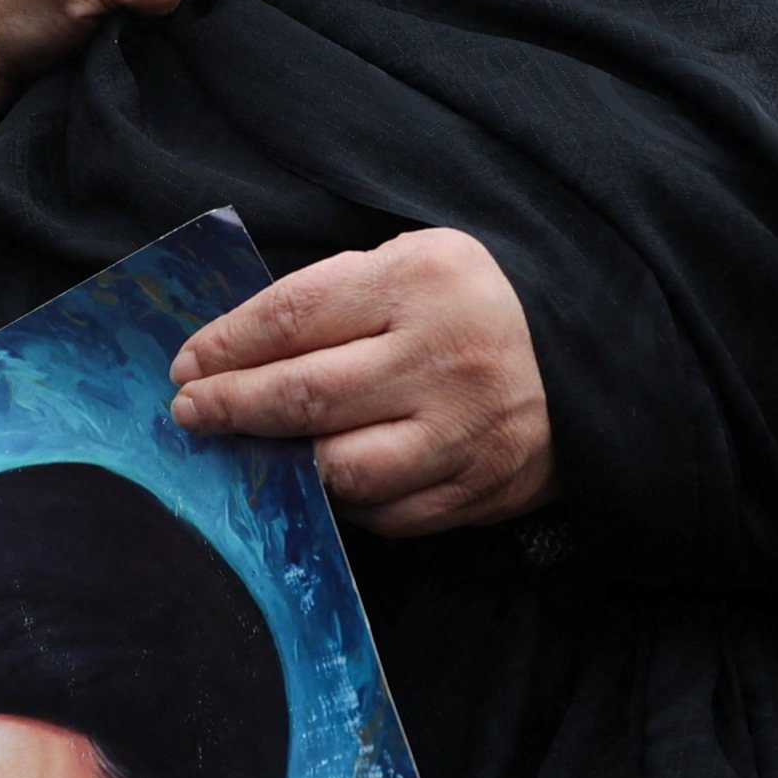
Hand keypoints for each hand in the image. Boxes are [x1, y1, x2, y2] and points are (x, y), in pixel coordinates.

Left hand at [170, 229, 554, 538]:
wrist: (591, 359)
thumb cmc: (475, 305)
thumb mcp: (413, 264)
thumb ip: (334, 299)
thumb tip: (230, 353)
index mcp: (422, 280)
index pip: (294, 316)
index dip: (227, 347)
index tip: (186, 367)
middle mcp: (445, 357)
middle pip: (306, 397)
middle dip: (232, 409)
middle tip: (191, 415)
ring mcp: (466, 431)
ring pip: (343, 468)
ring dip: (285, 466)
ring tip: (256, 452)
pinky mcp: (481, 487)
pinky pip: (386, 513)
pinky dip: (344, 502)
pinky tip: (323, 479)